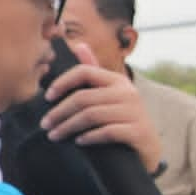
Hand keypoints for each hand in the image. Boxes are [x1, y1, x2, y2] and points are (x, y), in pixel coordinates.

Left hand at [36, 54, 158, 158]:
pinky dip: (89, 137)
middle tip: (45, 125)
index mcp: (118, 80)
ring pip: (92, 115)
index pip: (84, 71)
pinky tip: (78, 142)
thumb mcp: (111, 94)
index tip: (47, 98)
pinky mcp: (138, 131)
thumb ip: (94, 72)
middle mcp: (128, 92)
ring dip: (68, 127)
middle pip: (83, 97)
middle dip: (59, 112)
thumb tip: (79, 45)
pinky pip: (107, 132)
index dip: (62, 82)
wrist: (150, 149)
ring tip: (54, 136)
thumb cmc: (124, 121)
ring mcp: (135, 112)